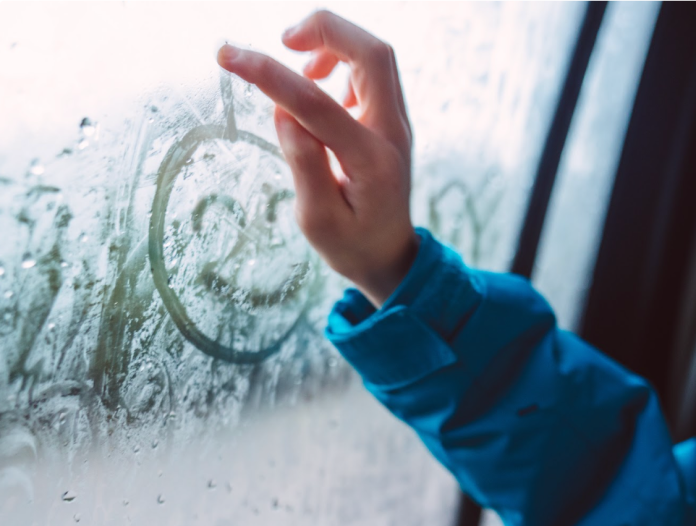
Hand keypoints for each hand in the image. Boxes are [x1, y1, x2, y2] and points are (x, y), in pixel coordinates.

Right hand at [217, 11, 416, 305]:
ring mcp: (396, 122)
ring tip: (297, 65)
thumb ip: (304, 165)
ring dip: (333, 43)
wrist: (390, 255)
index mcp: (372, 162)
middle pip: (373, 53)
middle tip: (283, 41)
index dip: (269, 74)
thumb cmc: (351, 244)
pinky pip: (370, 70)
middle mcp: (393, 133)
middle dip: (325, 31)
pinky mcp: (390, 117)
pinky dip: (340, 60)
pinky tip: (315, 84)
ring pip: (374, 55)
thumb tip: (284, 113)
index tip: (227, 56)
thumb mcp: (317, 220)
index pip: (318, 104)